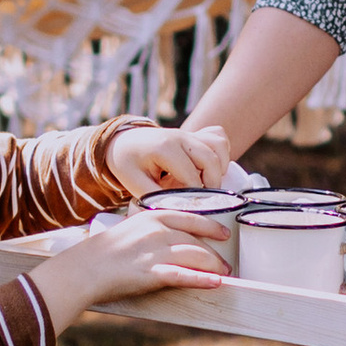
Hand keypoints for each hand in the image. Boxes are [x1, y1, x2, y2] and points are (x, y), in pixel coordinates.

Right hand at [35, 204, 231, 329]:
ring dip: (214, 267)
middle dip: (215, 255)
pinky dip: (203, 279)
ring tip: (225, 276)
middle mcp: (157, 231)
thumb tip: (168, 239)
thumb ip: (149, 231)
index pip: (190, 218)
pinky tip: (216, 283)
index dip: (211, 227)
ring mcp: (156, 252)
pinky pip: (184, 275)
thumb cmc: (101, 252)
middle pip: (197, 241)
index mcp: (151, 217)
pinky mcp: (152, 273)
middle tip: (226, 265)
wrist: (82, 269)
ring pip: (196, 256)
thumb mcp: (128, 229)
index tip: (223, 234)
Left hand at [103, 116, 233, 196]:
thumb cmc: (128, 163)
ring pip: (219, 146)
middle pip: (210, 160)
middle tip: (205, 201)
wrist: (124, 142)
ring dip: (219, 168)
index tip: (191, 208)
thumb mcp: (135, 183)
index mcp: (164, 148)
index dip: (194, 196)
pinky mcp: (195, 134)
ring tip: (208, 185)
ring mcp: (189, 134)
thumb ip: (156, 198)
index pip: (191, 176)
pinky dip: (221, 154)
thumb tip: (178, 212)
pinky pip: (219, 139)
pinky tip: (210, 169)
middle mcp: (179, 137)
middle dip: (212, 185)